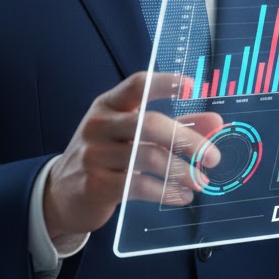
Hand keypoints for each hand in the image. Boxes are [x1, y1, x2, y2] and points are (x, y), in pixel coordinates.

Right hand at [43, 71, 222, 240]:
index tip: (192, 85)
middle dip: (187, 140)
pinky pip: (138, 186)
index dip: (164, 82)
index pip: (137, 85)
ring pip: (148, 157)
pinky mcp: (96, 184)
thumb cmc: (106, 157)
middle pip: (150, 124)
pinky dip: (166, 191)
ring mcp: (94, 155)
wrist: (62, 193)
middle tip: (213, 157)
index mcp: (108, 105)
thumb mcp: (134, 136)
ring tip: (201, 181)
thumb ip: (176, 127)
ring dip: (181, 171)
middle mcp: (99, 125)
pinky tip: (182, 196)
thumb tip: (216, 123)